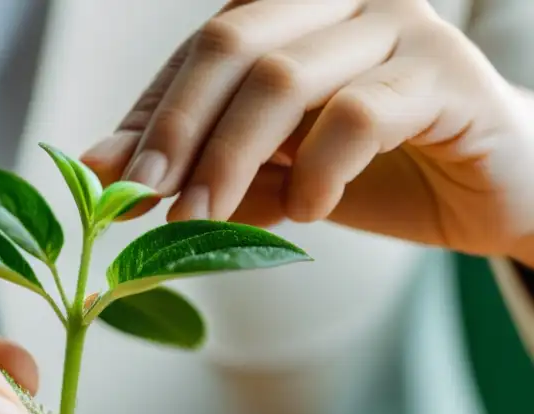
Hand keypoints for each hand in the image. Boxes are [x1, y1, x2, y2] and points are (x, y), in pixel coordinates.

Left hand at [82, 0, 533, 266]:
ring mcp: (397, 25)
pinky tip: (311, 213)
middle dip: (176, 128)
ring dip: (230, 158)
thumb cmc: (372, 172)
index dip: (150, 113)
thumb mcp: (269, 172)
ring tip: (203, 220)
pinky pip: (357, 114)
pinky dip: (318, 172)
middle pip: (231, 43)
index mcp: (293, 9)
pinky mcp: (444, 72)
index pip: (199, 50)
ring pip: (284, 75)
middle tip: (144, 199)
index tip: (112, 177)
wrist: (488, 191)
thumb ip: (196, 162)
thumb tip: (97, 168)